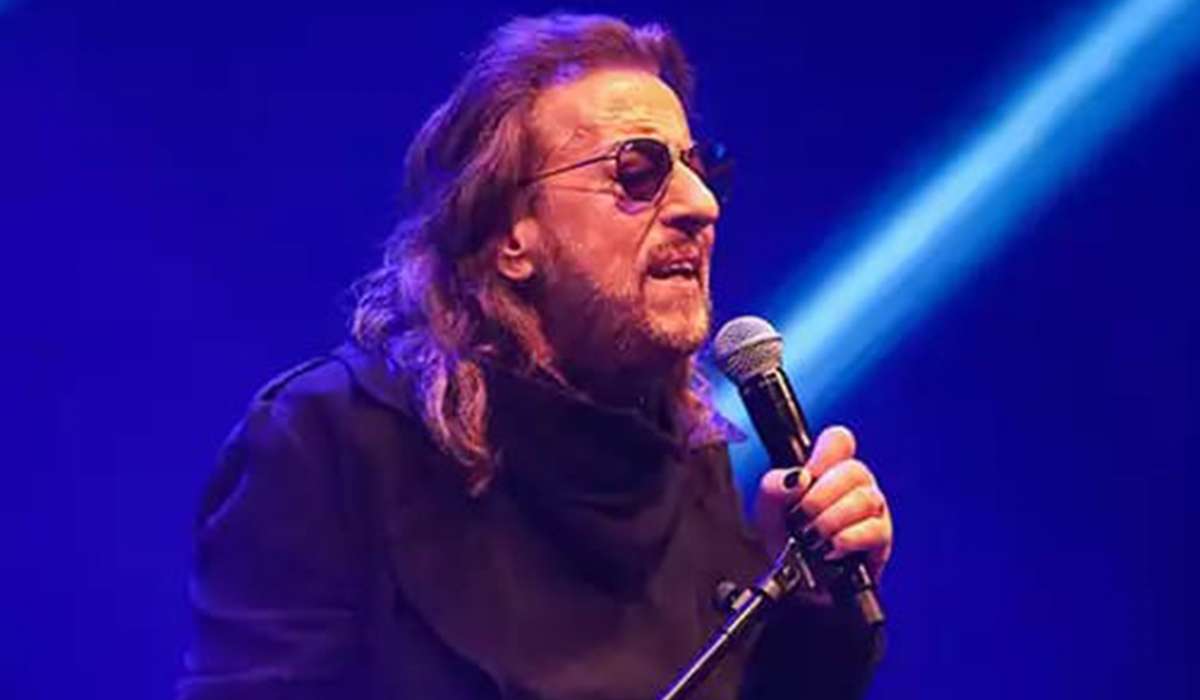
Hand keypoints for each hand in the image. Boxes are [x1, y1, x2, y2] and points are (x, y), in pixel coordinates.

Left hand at [755, 426, 892, 581]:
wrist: (795, 583)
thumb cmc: (786, 541)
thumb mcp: (768, 512)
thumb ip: (774, 487)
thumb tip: (798, 478)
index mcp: (829, 470)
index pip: (840, 441)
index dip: (826, 453)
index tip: (806, 477)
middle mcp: (854, 486)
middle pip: (855, 470)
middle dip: (822, 495)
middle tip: (803, 516)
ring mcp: (872, 511)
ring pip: (867, 498)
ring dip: (833, 519)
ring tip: (814, 537)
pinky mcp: (881, 540)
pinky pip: (876, 530)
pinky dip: (849, 539)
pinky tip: (832, 548)